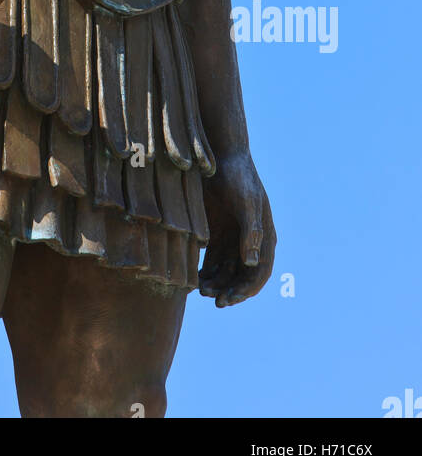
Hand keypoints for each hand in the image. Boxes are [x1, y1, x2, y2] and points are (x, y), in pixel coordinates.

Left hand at [199, 150, 275, 306]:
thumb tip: (252, 263)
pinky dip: (203, 272)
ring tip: (200, 290)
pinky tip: (192, 278)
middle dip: (229, 291)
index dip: (246, 290)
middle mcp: (249, 242)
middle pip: (241, 277)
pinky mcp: (214, 233)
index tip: (228, 300)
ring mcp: (231, 239)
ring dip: (215, 284)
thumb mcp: (247, 203)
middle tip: (212, 299)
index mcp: (264, 238)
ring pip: (224, 272)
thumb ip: (251, 232)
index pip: (259, 274)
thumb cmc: (239, 177)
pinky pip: (209, 261)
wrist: (220, 155)